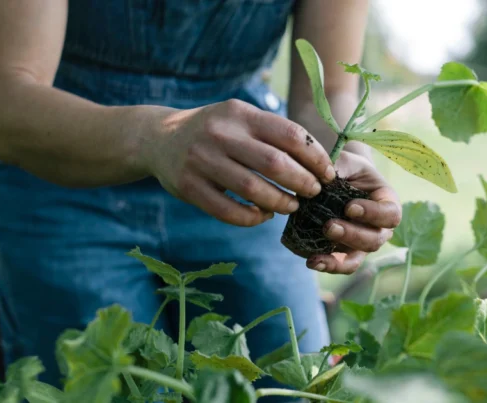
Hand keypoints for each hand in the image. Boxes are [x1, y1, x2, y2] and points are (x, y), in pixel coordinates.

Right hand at [139, 100, 335, 225]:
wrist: (158, 138)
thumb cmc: (214, 131)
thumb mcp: (239, 118)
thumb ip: (272, 133)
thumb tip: (318, 162)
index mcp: (240, 113)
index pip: (289, 134)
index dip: (315, 158)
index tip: (328, 173)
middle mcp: (220, 134)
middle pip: (274, 163)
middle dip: (302, 182)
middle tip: (313, 193)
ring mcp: (201, 160)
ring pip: (253, 190)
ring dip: (279, 203)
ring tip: (291, 206)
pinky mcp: (188, 187)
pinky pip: (228, 210)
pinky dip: (251, 218)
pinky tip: (262, 216)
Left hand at [306, 151, 401, 274]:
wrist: (338, 179)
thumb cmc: (348, 167)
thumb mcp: (347, 161)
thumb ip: (341, 166)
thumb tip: (324, 177)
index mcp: (388, 203)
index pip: (390, 214)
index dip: (373, 214)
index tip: (350, 207)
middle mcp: (379, 227)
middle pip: (375, 240)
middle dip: (352, 236)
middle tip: (329, 226)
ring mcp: (362, 242)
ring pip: (357, 258)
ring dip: (338, 259)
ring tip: (317, 255)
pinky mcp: (344, 251)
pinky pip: (340, 264)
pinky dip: (327, 265)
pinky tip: (311, 261)